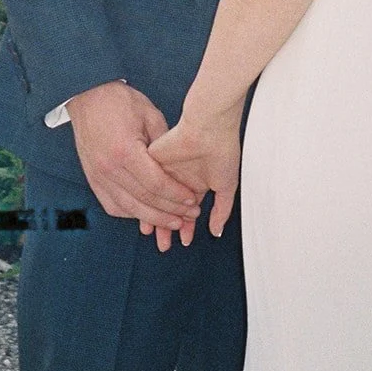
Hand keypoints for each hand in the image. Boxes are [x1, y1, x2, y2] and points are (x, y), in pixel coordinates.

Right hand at [67, 79, 200, 250]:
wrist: (88, 96)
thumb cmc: (120, 101)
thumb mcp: (151, 116)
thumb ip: (164, 146)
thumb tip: (179, 170)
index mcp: (125, 151)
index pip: (156, 184)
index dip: (177, 195)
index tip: (192, 200)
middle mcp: (109, 168)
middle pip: (144, 201)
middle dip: (170, 212)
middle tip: (189, 216)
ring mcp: (98, 176)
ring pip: (128, 208)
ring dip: (152, 218)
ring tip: (172, 221)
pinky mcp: (93, 180)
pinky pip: (113, 205)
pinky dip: (131, 213)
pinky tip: (147, 214)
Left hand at [149, 104, 242, 238]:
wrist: (209, 126)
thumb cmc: (222, 148)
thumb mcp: (226, 185)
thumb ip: (221, 210)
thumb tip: (216, 231)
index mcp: (196, 182)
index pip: (186, 210)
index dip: (186, 226)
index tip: (184, 240)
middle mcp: (179, 178)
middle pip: (168, 208)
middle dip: (168, 227)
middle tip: (165, 244)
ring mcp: (165, 169)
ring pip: (155, 199)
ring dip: (155, 216)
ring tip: (154, 233)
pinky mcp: (152, 159)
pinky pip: (145, 183)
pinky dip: (146, 198)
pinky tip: (146, 210)